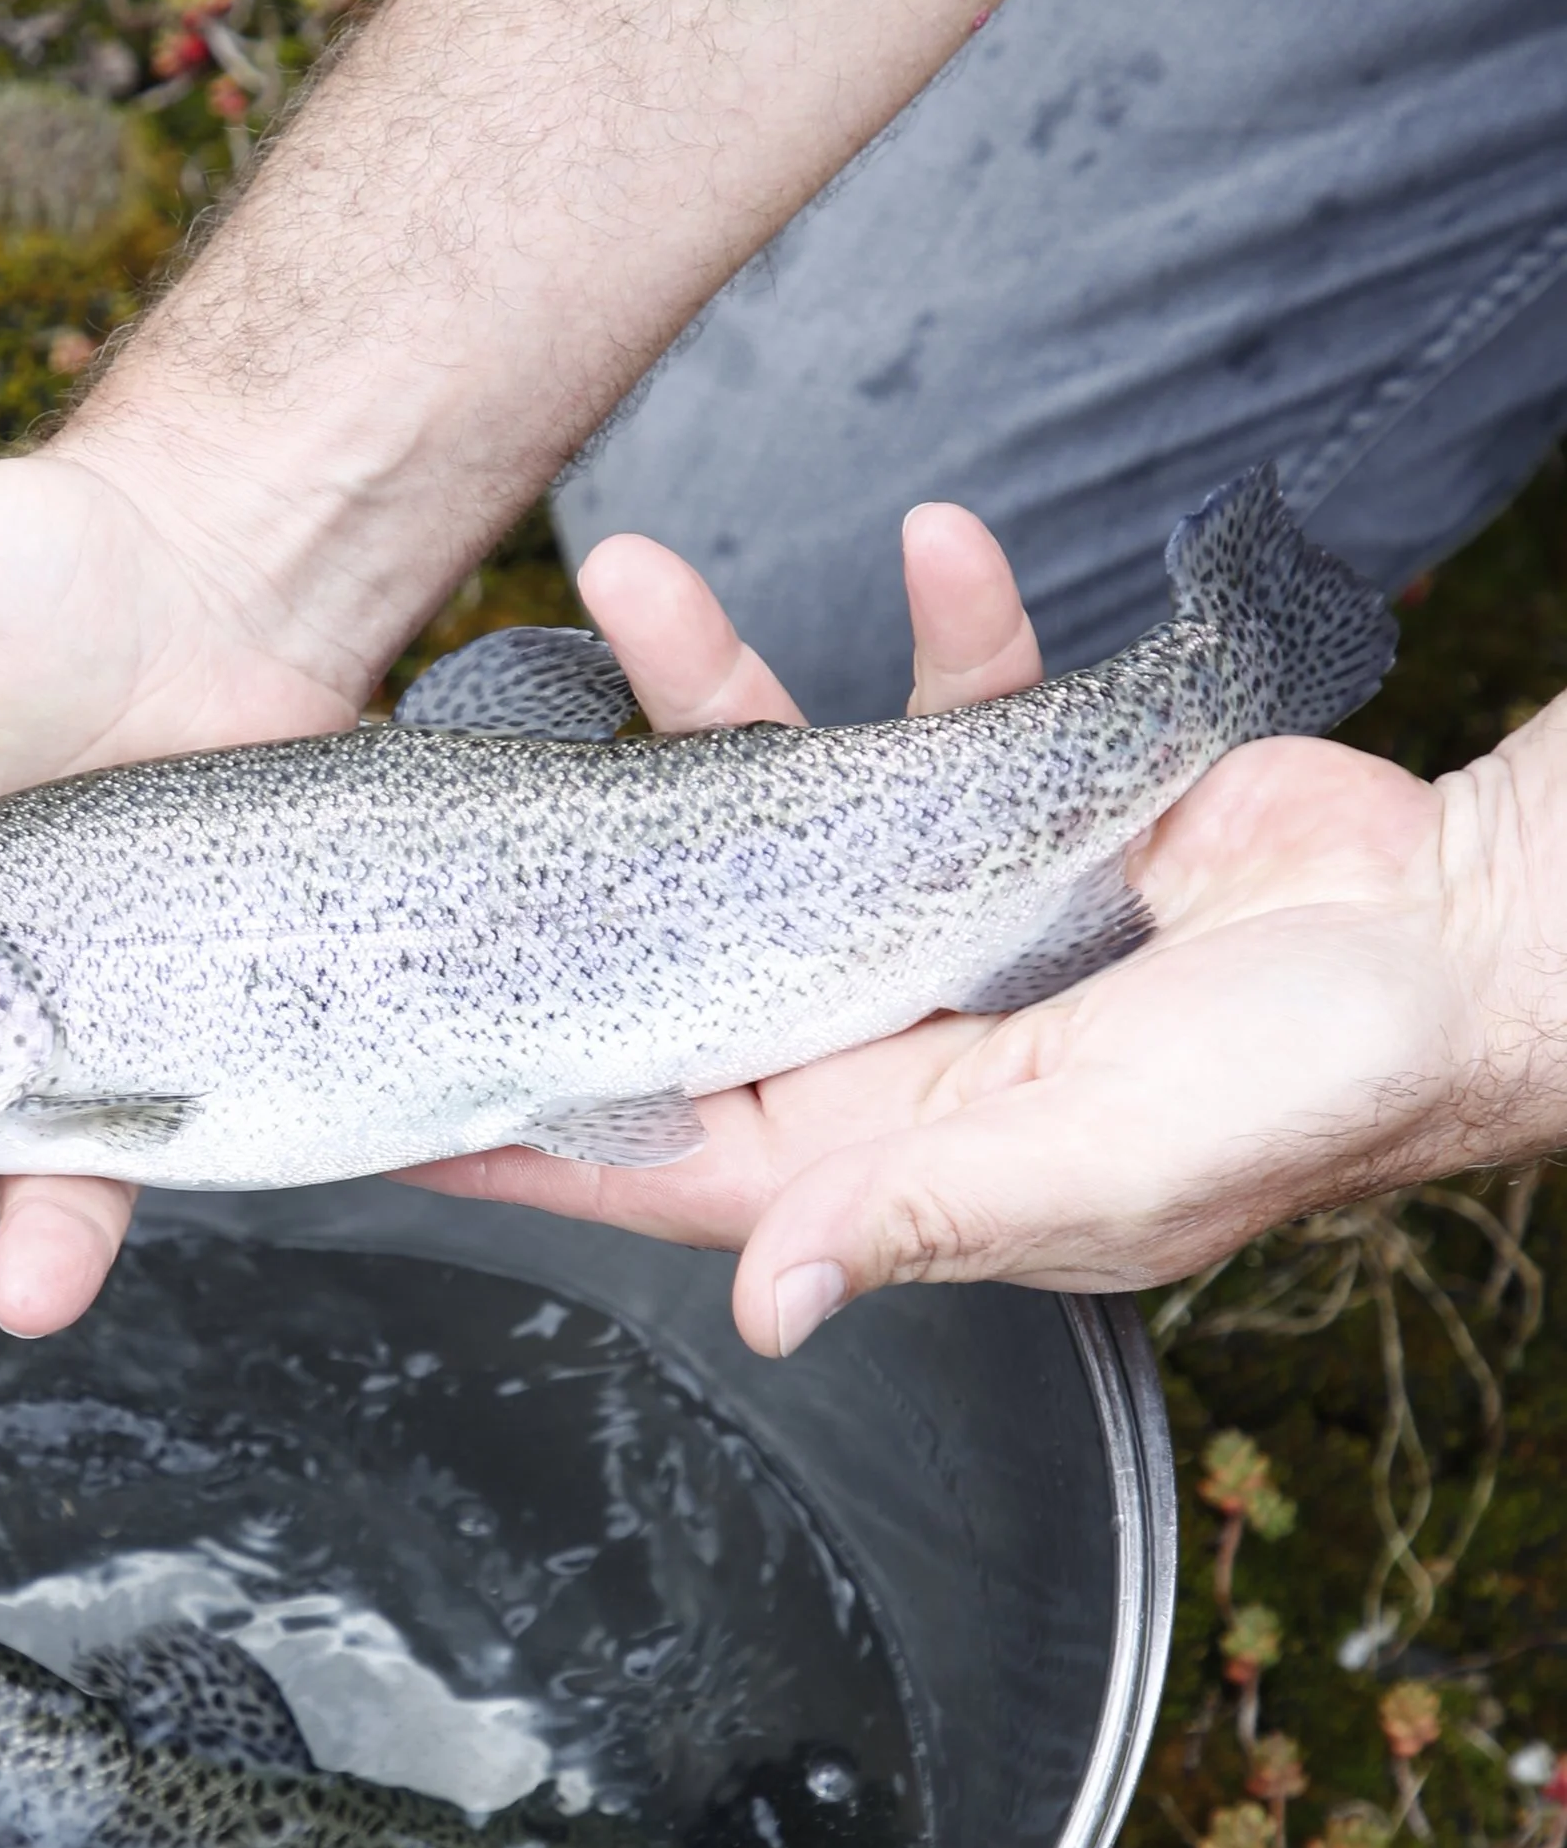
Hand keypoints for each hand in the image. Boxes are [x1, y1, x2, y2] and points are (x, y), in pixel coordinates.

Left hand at [409, 523, 1549, 1349]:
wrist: (1458, 938)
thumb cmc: (1304, 1085)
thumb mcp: (1105, 1167)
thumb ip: (921, 1213)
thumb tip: (764, 1302)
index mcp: (885, 1146)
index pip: (664, 1145)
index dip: (530, 1120)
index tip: (390, 1090)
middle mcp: (887, 1032)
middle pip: (682, 944)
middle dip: (572, 854)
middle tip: (445, 765)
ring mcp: (943, 910)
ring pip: (781, 794)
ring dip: (716, 683)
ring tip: (637, 570)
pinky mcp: (1025, 804)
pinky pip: (946, 703)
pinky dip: (941, 623)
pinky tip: (938, 545)